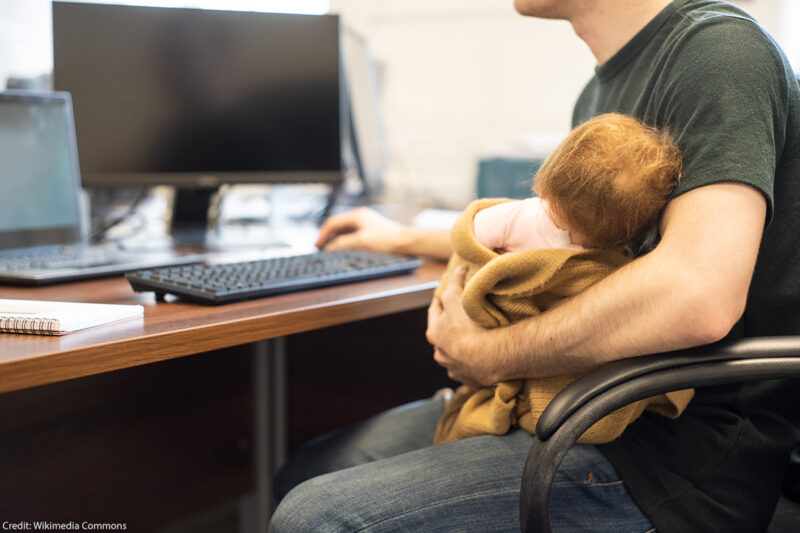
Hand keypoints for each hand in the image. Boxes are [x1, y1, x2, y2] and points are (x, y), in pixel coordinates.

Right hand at [316, 207, 406, 253]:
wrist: (405, 242)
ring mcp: (365, 221)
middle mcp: (360, 216)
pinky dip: (344, 239)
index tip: (317, 245)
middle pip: (337, 224)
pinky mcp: (369, 228)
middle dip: (328, 235)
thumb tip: (329, 247)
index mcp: (357, 215)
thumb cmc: (386, 240)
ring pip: (344, 229)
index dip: (323, 234)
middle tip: (320, 247)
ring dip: (336, 238)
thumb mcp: (361, 242)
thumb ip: (343, 243)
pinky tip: (343, 247)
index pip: (333, 222)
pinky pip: (351, 232)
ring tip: (329, 249)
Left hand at [426, 267, 495, 387]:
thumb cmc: (468, 326)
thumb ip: (454, 284)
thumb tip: (458, 271)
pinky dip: (475, 364)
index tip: (446, 294)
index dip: (441, 301)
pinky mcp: (470, 380)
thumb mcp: (457, 298)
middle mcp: (440, 353)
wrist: (488, 358)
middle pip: (444, 336)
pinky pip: (471, 370)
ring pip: (455, 354)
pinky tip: (484, 359)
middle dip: (451, 327)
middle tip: (463, 318)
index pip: (435, 312)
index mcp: (435, 334)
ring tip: (476, 340)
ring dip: (462, 348)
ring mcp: (454, 368)